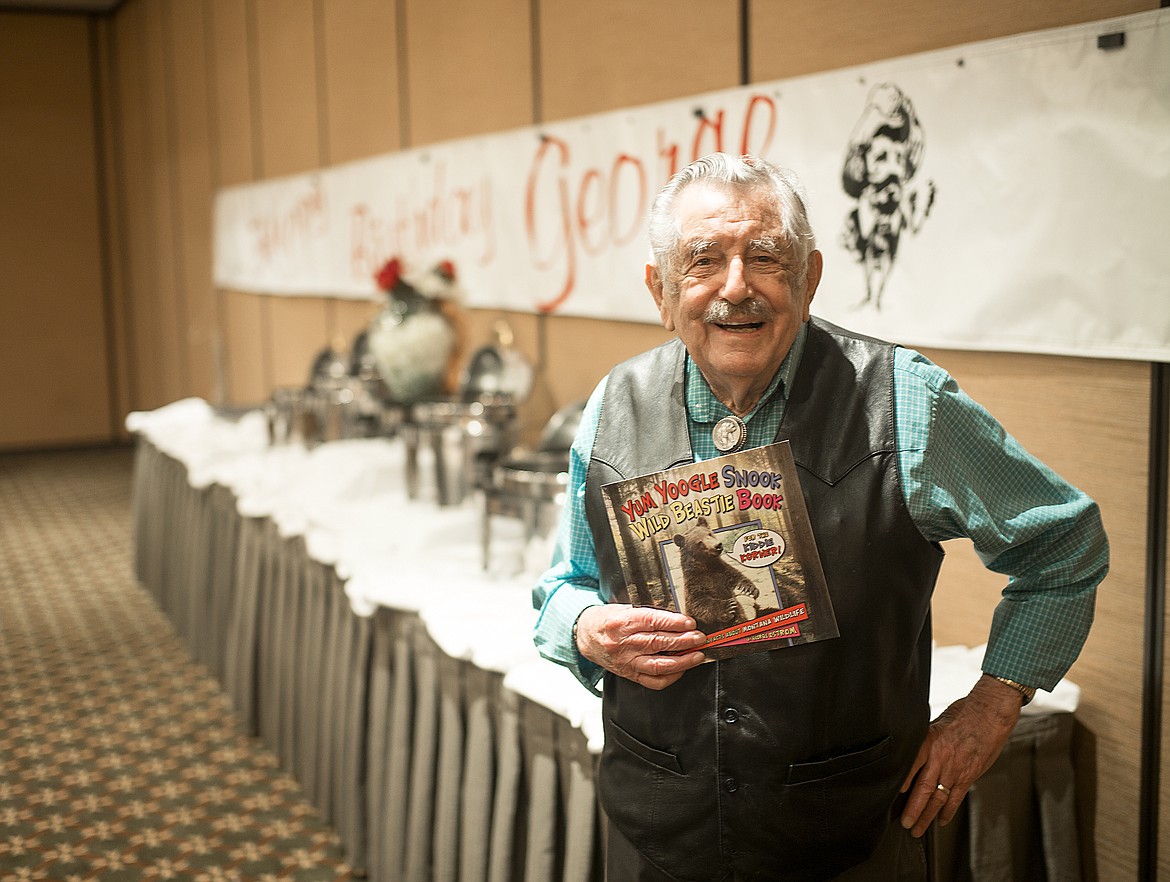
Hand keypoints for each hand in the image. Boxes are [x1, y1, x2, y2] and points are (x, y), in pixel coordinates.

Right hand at [575, 604, 706, 689]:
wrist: (586, 637)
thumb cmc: (608, 620)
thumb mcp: (622, 608)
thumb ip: (646, 613)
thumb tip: (676, 617)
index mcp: (620, 622)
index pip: (651, 622)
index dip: (673, 623)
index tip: (690, 622)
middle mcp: (622, 643)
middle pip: (657, 643)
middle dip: (683, 641)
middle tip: (699, 638)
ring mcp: (626, 662)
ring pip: (658, 665)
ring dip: (682, 661)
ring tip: (697, 655)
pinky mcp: (629, 674)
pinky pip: (653, 681)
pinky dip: (670, 677)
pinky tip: (682, 669)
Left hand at [899, 674, 1023, 836]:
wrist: (989, 715)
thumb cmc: (962, 714)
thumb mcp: (935, 722)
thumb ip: (924, 740)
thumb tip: (909, 752)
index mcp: (928, 743)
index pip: (910, 767)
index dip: (900, 784)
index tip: (890, 797)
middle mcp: (940, 758)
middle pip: (923, 789)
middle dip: (912, 809)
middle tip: (904, 823)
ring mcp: (956, 769)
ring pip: (938, 797)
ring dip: (927, 816)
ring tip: (917, 829)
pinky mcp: (969, 775)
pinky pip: (956, 797)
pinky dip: (947, 810)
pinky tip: (941, 820)